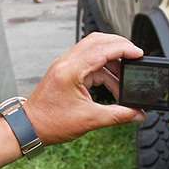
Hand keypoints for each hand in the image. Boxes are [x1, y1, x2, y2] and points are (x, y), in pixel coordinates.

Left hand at [25, 34, 145, 144]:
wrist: (29, 127)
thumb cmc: (50, 123)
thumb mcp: (90, 120)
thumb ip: (118, 115)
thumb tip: (138, 114)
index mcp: (71, 70)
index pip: (102, 49)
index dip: (124, 49)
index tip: (139, 54)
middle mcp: (67, 62)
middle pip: (98, 41)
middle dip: (120, 47)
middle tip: (136, 57)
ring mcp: (65, 65)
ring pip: (94, 50)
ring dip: (112, 60)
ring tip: (126, 77)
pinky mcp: (66, 71)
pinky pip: (89, 62)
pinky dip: (104, 69)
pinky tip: (113, 84)